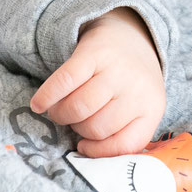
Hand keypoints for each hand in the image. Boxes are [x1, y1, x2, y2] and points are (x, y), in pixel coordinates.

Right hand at [30, 8, 164, 155]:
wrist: (130, 35)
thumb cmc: (130, 82)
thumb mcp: (140, 106)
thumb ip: (123, 131)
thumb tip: (87, 156)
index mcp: (152, 108)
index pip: (125, 144)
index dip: (99, 152)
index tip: (84, 147)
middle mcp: (138, 89)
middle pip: (96, 127)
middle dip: (78, 128)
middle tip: (74, 120)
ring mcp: (116, 69)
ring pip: (79, 108)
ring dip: (61, 114)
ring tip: (60, 111)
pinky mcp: (94, 52)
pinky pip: (65, 81)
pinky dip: (47, 96)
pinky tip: (38, 104)